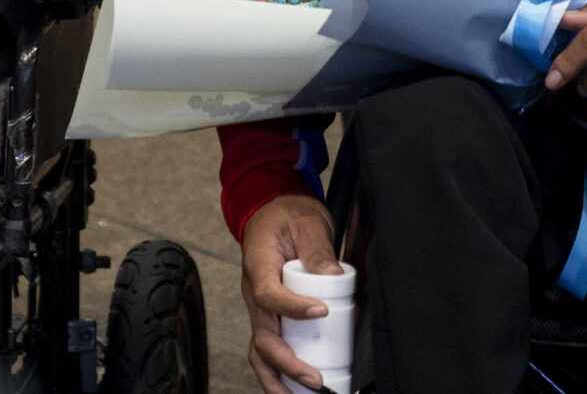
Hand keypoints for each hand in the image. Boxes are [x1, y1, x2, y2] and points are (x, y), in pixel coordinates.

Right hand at [240, 194, 345, 393]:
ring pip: (260, 350)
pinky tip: (296, 387)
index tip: (322, 312)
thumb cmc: (286, 215)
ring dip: (277, 377)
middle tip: (315, 379)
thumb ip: (317, 248)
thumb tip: (332, 278)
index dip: (293, 308)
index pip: (268, 294)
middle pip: (262, 336)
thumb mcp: (306, 222)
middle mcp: (254, 292)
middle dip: (286, 363)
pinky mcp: (270, 315)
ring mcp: (260, 307)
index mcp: (258, 265)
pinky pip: (268, 348)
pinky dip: (279, 372)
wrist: (270, 210)